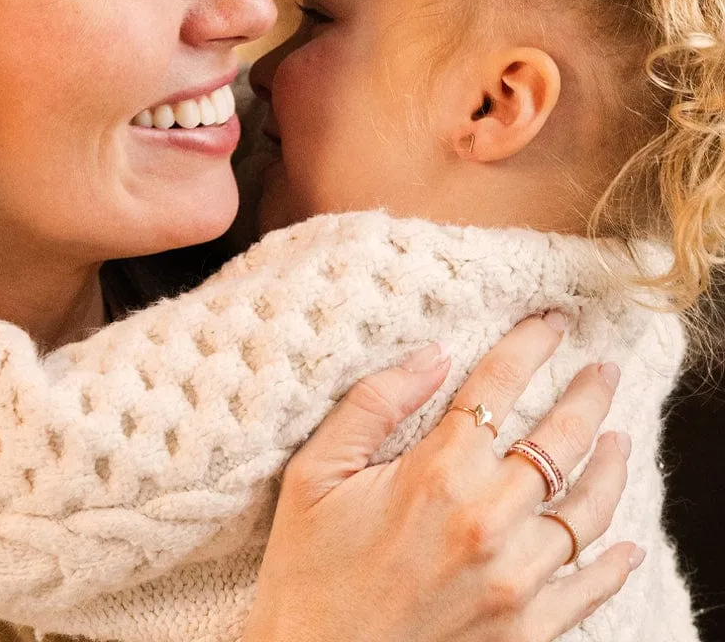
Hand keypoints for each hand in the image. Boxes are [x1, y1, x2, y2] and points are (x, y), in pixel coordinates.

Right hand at [242, 313, 638, 641]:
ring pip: (586, 509)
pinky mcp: (525, 631)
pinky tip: (626, 543)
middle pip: (557, 440)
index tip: (551, 322)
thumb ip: (373, 405)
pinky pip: (589, 590)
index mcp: (435, 473)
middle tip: (604, 371)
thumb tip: (430, 354)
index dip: (528, 346)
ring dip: (610, 467)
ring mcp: (514, 579)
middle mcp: (487, 519)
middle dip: (586, 395)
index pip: (496, 388)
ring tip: (620, 440)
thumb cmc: (308, 571)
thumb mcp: (314, 473)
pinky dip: (614, 563)